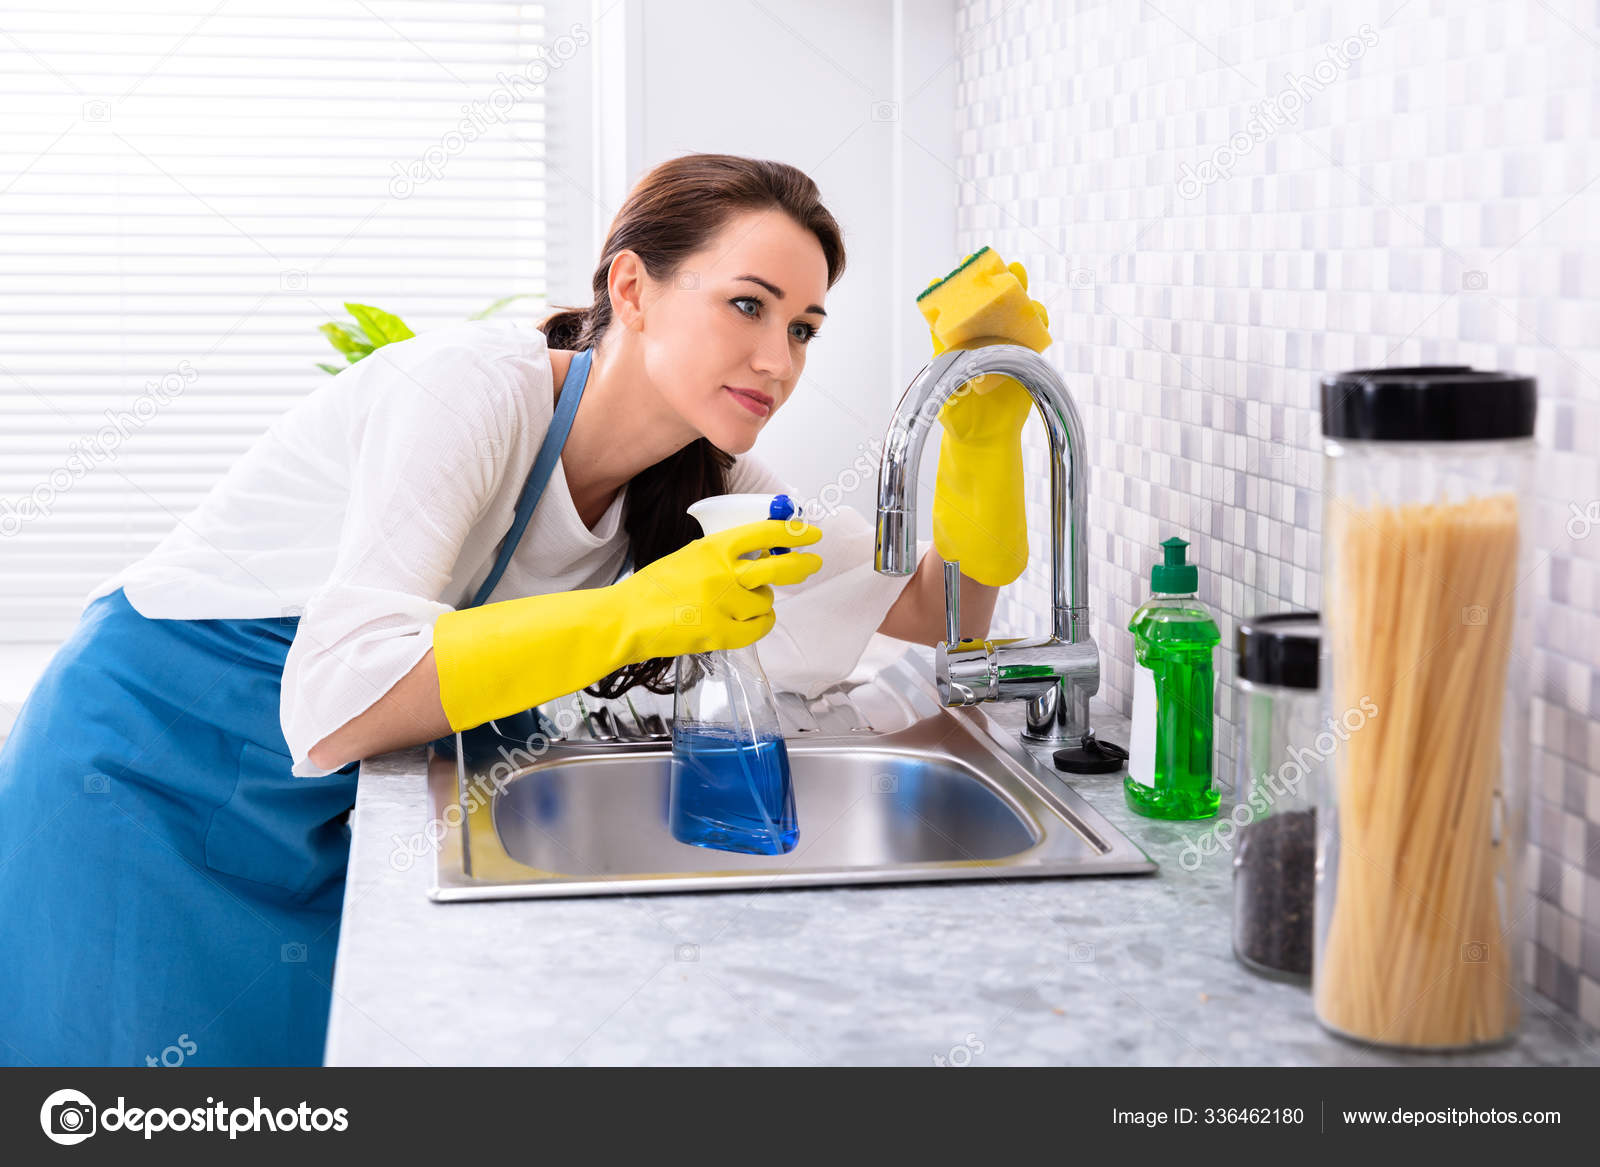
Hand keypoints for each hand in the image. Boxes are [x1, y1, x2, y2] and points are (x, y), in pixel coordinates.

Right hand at [614, 518, 823, 658]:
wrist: (627, 619)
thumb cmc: (654, 589)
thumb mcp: (689, 557)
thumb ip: (722, 555)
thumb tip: (760, 556)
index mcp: (712, 549)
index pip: (763, 535)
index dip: (792, 534)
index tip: (809, 534)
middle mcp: (722, 574)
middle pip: (777, 568)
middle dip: (801, 565)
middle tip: (812, 563)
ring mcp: (723, 605)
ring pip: (766, 601)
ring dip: (761, 601)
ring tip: (740, 603)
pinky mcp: (721, 634)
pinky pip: (759, 627)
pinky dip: (760, 623)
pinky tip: (752, 620)